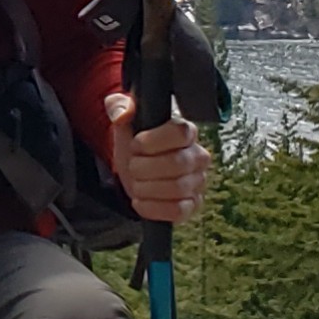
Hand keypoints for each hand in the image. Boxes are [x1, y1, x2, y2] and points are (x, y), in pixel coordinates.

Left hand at [106, 92, 211, 224]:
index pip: (181, 133)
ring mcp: (197, 183)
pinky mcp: (192, 206)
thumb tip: (122, 114)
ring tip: (136, 182)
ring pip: (176, 189)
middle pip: (177, 163)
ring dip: (145, 187)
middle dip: (144, 166)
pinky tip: (141, 200)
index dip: (152, 140)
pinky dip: (152, 208)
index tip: (135, 144)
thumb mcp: (125, 120)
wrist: (135, 170)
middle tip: (133, 165)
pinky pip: (177, 211)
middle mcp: (198, 157)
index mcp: (186, 132)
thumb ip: (120, 107)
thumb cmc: (135, 143)